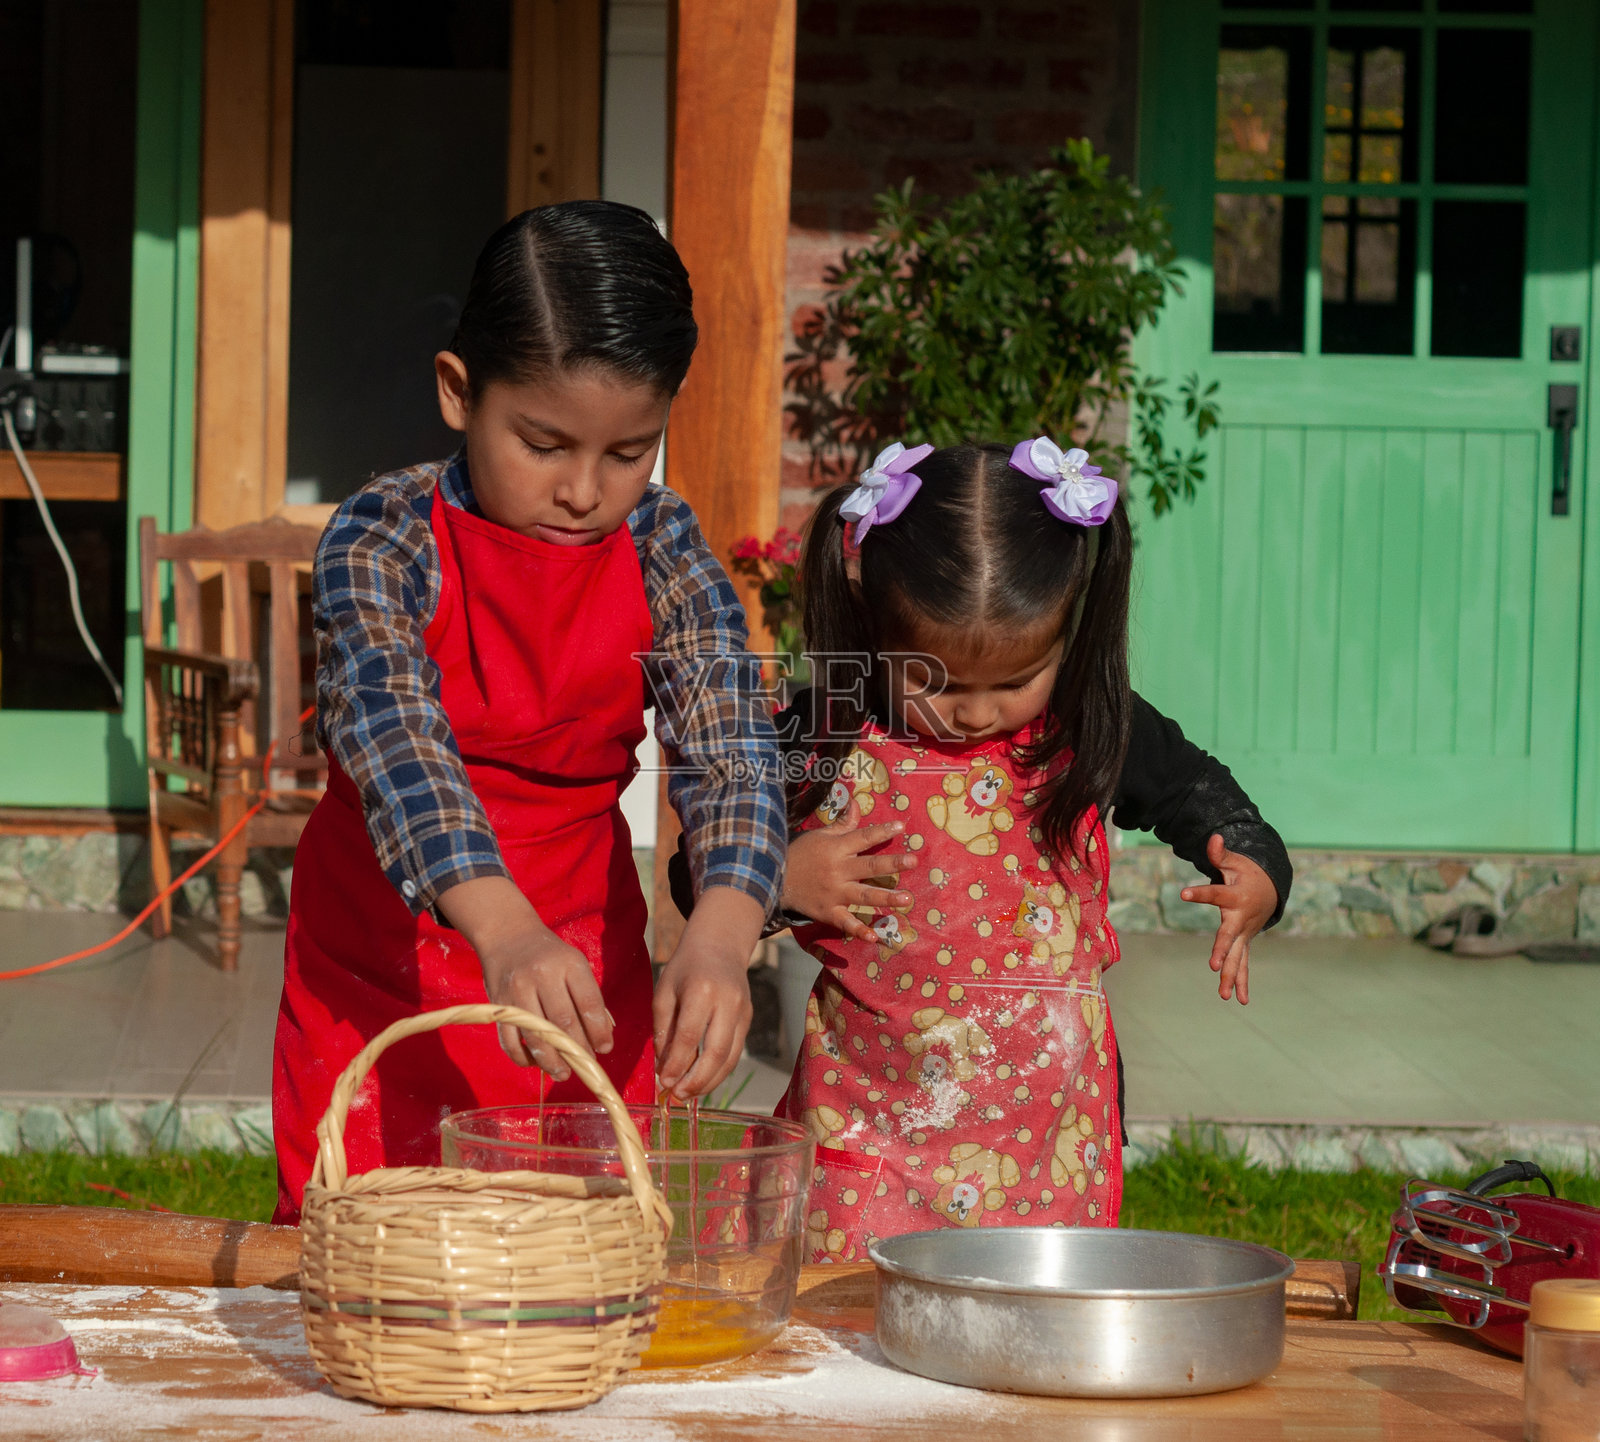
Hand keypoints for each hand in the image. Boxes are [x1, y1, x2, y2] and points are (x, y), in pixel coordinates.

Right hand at [436, 875, 611, 1076]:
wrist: (507, 935)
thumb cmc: (550, 955)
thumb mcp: (574, 964)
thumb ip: (588, 997)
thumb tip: (603, 1035)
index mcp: (569, 965)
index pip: (589, 1003)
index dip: (599, 1031)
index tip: (605, 1048)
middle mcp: (543, 976)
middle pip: (564, 1023)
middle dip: (577, 1051)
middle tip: (585, 1065)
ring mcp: (518, 990)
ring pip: (537, 1036)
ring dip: (552, 1061)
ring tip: (562, 1073)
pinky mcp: (499, 1004)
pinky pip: (509, 1040)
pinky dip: (522, 1057)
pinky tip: (535, 1063)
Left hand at [654, 887, 765, 1098]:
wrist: (720, 945)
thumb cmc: (685, 968)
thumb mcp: (664, 991)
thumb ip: (663, 1029)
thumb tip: (664, 1067)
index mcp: (702, 990)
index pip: (690, 1037)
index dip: (676, 1064)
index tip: (663, 1083)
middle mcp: (728, 1002)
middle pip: (716, 1052)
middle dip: (696, 1080)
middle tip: (677, 1096)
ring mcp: (744, 1011)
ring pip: (730, 1057)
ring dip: (709, 1081)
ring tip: (688, 1094)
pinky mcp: (749, 1019)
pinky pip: (735, 1052)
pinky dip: (718, 1070)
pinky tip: (702, 1080)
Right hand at [783, 802, 918, 940]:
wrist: (771, 878)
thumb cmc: (799, 854)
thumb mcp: (819, 835)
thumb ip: (842, 824)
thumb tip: (856, 804)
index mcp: (836, 849)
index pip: (863, 837)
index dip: (882, 831)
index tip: (901, 826)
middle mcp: (838, 870)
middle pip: (870, 866)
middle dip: (893, 863)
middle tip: (913, 861)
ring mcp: (834, 893)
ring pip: (864, 895)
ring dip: (886, 897)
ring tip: (905, 899)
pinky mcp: (828, 912)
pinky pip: (846, 923)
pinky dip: (859, 931)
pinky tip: (875, 937)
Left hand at [1179, 834, 1277, 1005]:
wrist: (1270, 888)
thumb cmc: (1245, 873)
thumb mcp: (1233, 861)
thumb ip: (1219, 853)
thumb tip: (1213, 837)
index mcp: (1235, 897)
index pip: (1214, 894)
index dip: (1199, 893)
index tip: (1183, 893)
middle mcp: (1240, 919)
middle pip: (1229, 937)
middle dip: (1222, 951)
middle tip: (1215, 967)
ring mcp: (1244, 934)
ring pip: (1238, 957)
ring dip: (1232, 976)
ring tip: (1225, 996)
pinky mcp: (1244, 942)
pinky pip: (1244, 963)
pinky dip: (1242, 981)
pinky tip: (1240, 1000)